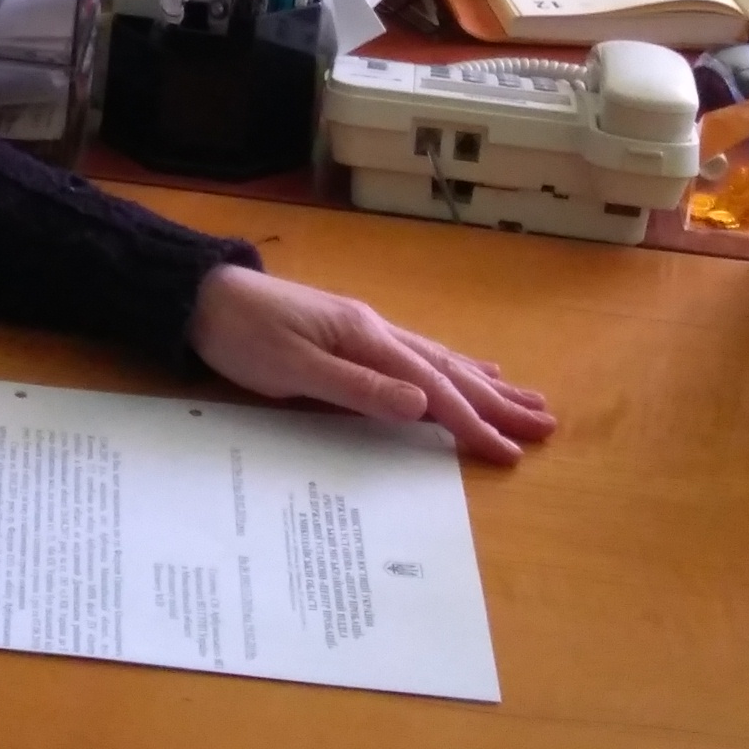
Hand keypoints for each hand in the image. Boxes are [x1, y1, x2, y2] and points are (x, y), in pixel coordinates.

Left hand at [185, 267, 556, 462]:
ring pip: (440, 359)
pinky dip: (453, 365)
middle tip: (546, 423)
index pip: (433, 388)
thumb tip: (423, 403)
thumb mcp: (294, 368)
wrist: (202, 299)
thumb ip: (358, 387)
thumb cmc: (242, 336)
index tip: (510, 450)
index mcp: (366, 338)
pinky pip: (419, 354)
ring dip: (485, 382)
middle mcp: (377, 330)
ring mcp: (367, 330)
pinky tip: (469, 367)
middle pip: (449, 370)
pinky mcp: (353, 336)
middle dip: (497, 401)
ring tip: (526, 397)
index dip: (473, 421)